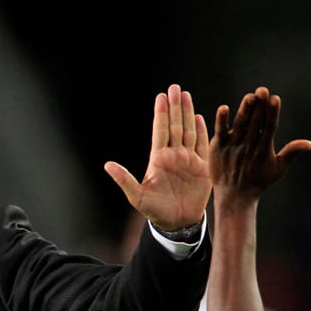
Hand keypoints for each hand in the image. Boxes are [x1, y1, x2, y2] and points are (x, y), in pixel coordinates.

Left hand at [105, 84, 211, 230]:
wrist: (176, 222)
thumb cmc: (154, 210)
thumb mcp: (136, 196)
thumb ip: (124, 179)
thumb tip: (107, 165)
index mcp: (158, 159)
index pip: (160, 131)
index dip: (160, 114)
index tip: (161, 97)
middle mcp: (173, 156)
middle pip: (175, 126)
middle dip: (175, 107)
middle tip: (175, 88)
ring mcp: (188, 160)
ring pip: (188, 131)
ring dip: (187, 113)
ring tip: (186, 95)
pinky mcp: (202, 167)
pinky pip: (202, 145)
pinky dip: (202, 131)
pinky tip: (199, 117)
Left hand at [209, 86, 310, 205]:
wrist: (234, 195)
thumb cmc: (258, 181)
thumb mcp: (278, 167)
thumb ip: (292, 152)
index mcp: (264, 148)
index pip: (270, 127)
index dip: (272, 112)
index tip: (275, 99)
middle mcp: (248, 146)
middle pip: (255, 122)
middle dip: (259, 106)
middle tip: (262, 90)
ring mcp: (233, 146)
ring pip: (240, 125)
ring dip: (244, 110)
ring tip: (249, 97)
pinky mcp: (218, 147)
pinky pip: (220, 132)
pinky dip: (221, 121)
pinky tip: (224, 108)